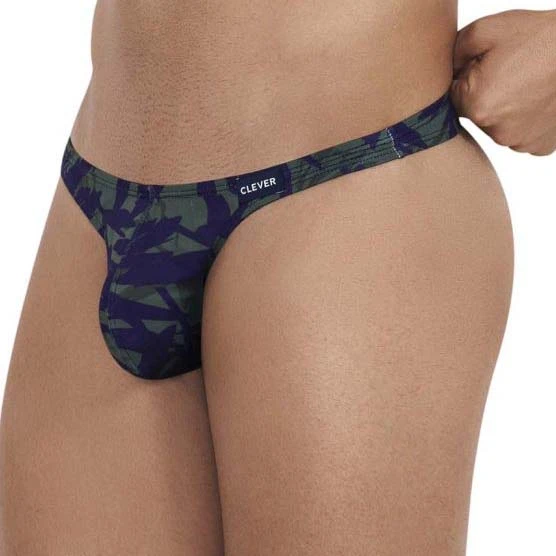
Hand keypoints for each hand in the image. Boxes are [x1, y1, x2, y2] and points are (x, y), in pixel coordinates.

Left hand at [452, 9, 555, 155]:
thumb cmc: (537, 37)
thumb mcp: (485, 31)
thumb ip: (452, 54)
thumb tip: (442, 72)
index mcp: (476, 106)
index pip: (454, 99)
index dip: (467, 80)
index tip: (486, 67)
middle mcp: (496, 132)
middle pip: (476, 116)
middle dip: (485, 95)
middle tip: (510, 73)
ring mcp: (520, 142)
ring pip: (499, 127)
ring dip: (506, 110)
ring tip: (526, 85)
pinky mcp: (539, 146)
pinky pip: (522, 136)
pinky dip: (526, 122)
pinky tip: (537, 101)